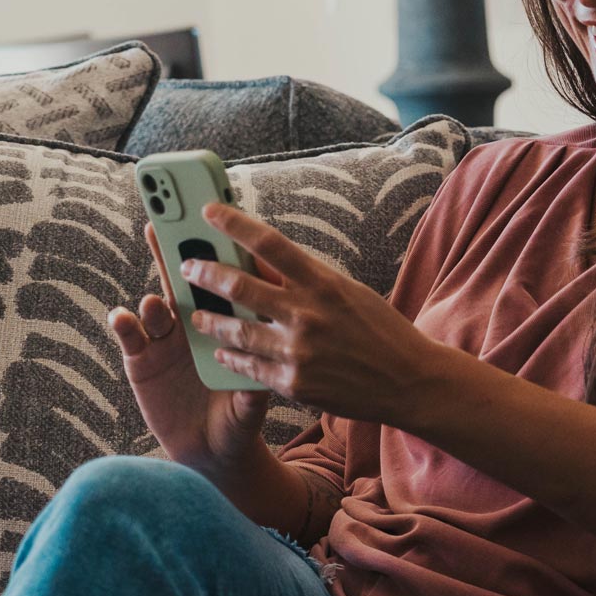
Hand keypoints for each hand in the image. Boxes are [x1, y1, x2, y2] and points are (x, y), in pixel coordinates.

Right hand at [105, 221, 270, 475]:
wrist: (213, 452)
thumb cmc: (240, 416)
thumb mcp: (252, 401)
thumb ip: (255, 387)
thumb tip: (264, 377)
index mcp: (224, 322)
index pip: (221, 280)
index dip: (217, 250)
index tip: (210, 217)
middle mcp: (192, 323)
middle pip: (182, 280)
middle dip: (172, 251)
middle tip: (161, 225)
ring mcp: (165, 340)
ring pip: (158, 306)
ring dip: (156, 298)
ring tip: (156, 302)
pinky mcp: (140, 360)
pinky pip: (130, 337)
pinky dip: (125, 324)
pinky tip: (123, 317)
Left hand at [178, 201, 442, 428]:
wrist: (409, 381)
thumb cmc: (380, 330)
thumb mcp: (347, 292)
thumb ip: (305, 279)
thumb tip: (260, 261)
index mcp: (323, 283)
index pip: (268, 244)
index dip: (233, 224)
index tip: (208, 211)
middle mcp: (307, 314)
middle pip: (240, 286)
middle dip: (204, 273)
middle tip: (187, 267)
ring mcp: (298, 351)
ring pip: (235, 330)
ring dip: (209, 321)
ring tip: (196, 315)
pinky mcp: (294, 384)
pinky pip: (249, 367)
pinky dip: (230, 356)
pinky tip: (220, 350)